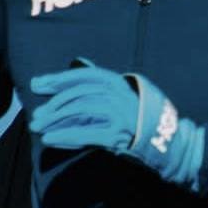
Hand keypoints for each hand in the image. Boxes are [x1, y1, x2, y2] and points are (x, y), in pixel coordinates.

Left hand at [30, 62, 204, 189]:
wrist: (171, 144)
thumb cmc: (145, 118)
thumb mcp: (127, 92)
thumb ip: (104, 82)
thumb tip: (78, 63)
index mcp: (120, 83)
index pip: (85, 75)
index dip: (59, 79)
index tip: (37, 85)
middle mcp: (120, 95)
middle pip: (79, 95)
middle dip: (54, 104)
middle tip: (36, 116)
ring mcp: (121, 115)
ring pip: (80, 112)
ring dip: (55, 121)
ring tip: (38, 128)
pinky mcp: (119, 135)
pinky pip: (86, 134)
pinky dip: (66, 137)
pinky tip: (50, 140)